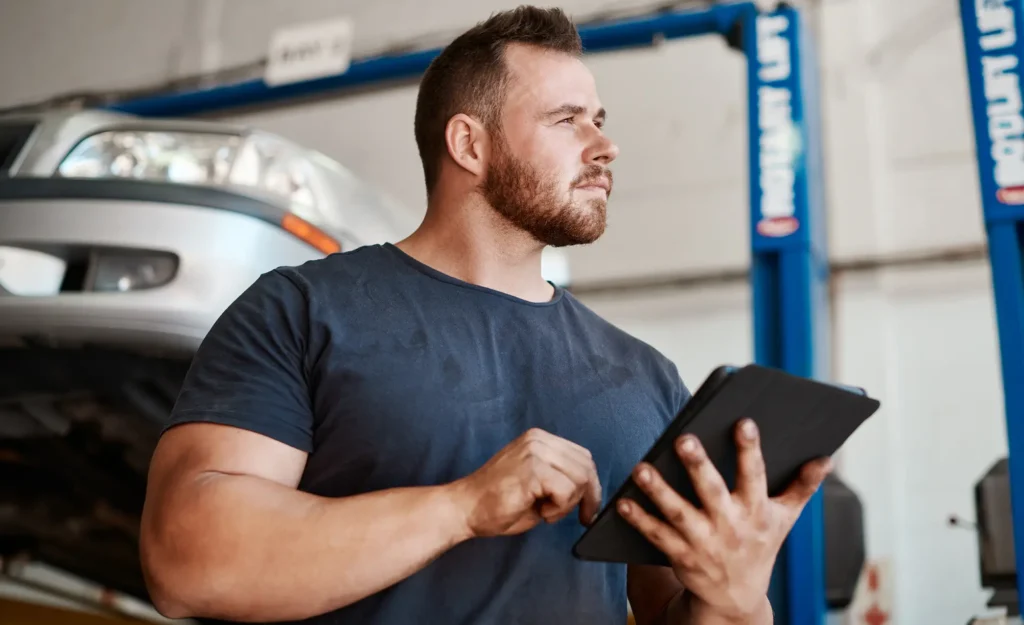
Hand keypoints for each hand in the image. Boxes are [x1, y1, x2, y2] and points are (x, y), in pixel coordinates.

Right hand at [449, 428, 602, 537]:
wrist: (465, 508)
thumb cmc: (497, 502)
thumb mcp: (536, 483)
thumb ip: (559, 476)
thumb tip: (589, 488)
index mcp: (539, 439)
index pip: (582, 456)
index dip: (592, 485)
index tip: (587, 507)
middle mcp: (539, 440)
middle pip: (586, 466)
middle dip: (588, 496)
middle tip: (579, 517)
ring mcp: (535, 452)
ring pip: (580, 478)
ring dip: (569, 504)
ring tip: (546, 511)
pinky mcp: (532, 470)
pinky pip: (567, 491)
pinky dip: (560, 509)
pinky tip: (541, 512)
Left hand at [616, 419, 832, 621]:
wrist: (737, 597)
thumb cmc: (760, 544)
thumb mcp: (785, 518)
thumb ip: (802, 486)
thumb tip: (826, 457)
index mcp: (757, 511)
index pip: (755, 475)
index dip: (750, 450)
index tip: (743, 422)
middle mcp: (730, 525)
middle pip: (712, 491)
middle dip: (698, 465)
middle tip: (683, 438)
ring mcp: (704, 542)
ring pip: (678, 512)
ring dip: (659, 491)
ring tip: (641, 467)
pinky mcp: (681, 555)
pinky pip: (656, 534)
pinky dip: (639, 519)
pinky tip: (623, 500)